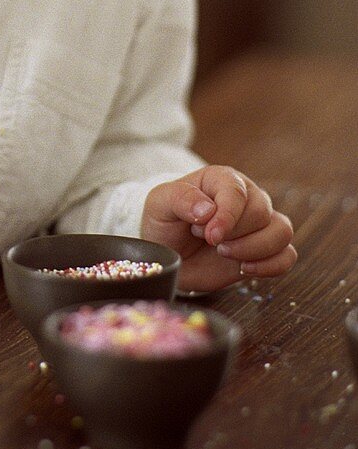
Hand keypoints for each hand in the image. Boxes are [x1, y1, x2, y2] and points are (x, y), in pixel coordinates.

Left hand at [141, 166, 296, 291]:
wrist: (169, 253)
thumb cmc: (165, 222)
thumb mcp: (160, 204)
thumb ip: (180, 199)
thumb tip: (208, 209)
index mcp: (221, 180)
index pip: (238, 192)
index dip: (227, 216)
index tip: (210, 236)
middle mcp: (246, 198)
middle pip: (262, 212)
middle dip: (235, 234)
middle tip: (209, 241)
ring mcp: (257, 225)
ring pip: (282, 231)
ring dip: (255, 249)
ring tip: (225, 254)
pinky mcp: (264, 250)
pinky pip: (287, 255)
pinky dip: (271, 266)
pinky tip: (244, 269)